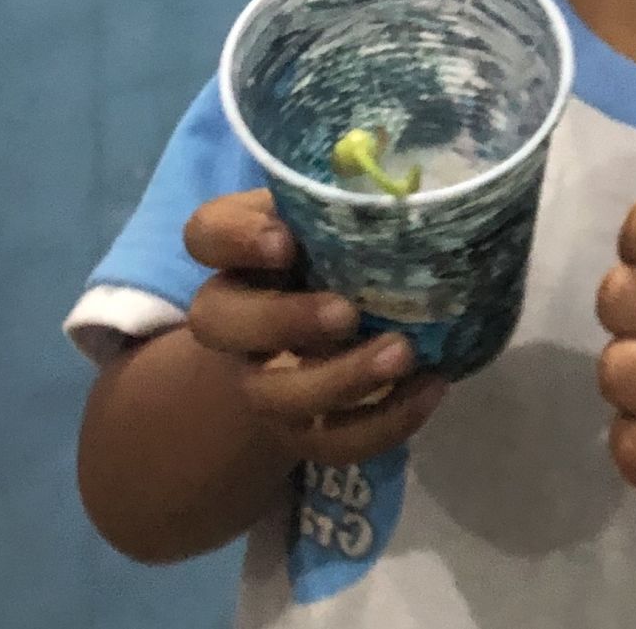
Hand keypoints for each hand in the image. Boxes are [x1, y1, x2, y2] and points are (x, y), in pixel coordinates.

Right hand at [184, 189, 448, 464]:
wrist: (324, 344)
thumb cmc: (337, 261)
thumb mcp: (334, 223)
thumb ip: (349, 207)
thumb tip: (409, 193)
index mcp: (239, 254)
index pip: (204, 235)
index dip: (235, 239)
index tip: (286, 240)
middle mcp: (234, 319)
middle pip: (217, 323)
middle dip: (282, 319)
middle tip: (346, 312)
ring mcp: (262, 379)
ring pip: (272, 395)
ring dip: (341, 379)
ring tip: (405, 354)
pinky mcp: (302, 430)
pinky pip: (331, 441)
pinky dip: (385, 420)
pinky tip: (431, 386)